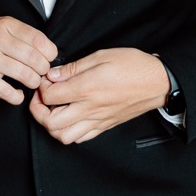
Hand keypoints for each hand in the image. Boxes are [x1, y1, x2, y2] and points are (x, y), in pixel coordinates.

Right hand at [0, 17, 57, 105]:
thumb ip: (21, 35)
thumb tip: (47, 50)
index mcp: (6, 25)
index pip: (40, 40)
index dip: (50, 53)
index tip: (48, 59)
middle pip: (36, 59)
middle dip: (43, 70)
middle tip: (40, 73)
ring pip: (26, 75)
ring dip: (33, 83)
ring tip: (30, 82)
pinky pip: (8, 92)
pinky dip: (17, 96)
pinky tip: (17, 93)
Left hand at [29, 48, 168, 143]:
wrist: (157, 82)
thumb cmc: (133, 66)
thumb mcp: (101, 56)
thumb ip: (73, 68)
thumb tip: (52, 75)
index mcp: (86, 89)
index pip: (49, 96)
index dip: (41, 87)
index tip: (45, 79)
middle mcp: (89, 109)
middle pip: (50, 122)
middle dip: (38, 111)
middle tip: (40, 98)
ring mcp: (97, 121)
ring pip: (63, 136)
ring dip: (51, 125)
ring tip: (52, 110)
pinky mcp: (104, 126)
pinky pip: (80, 138)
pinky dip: (68, 132)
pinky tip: (69, 118)